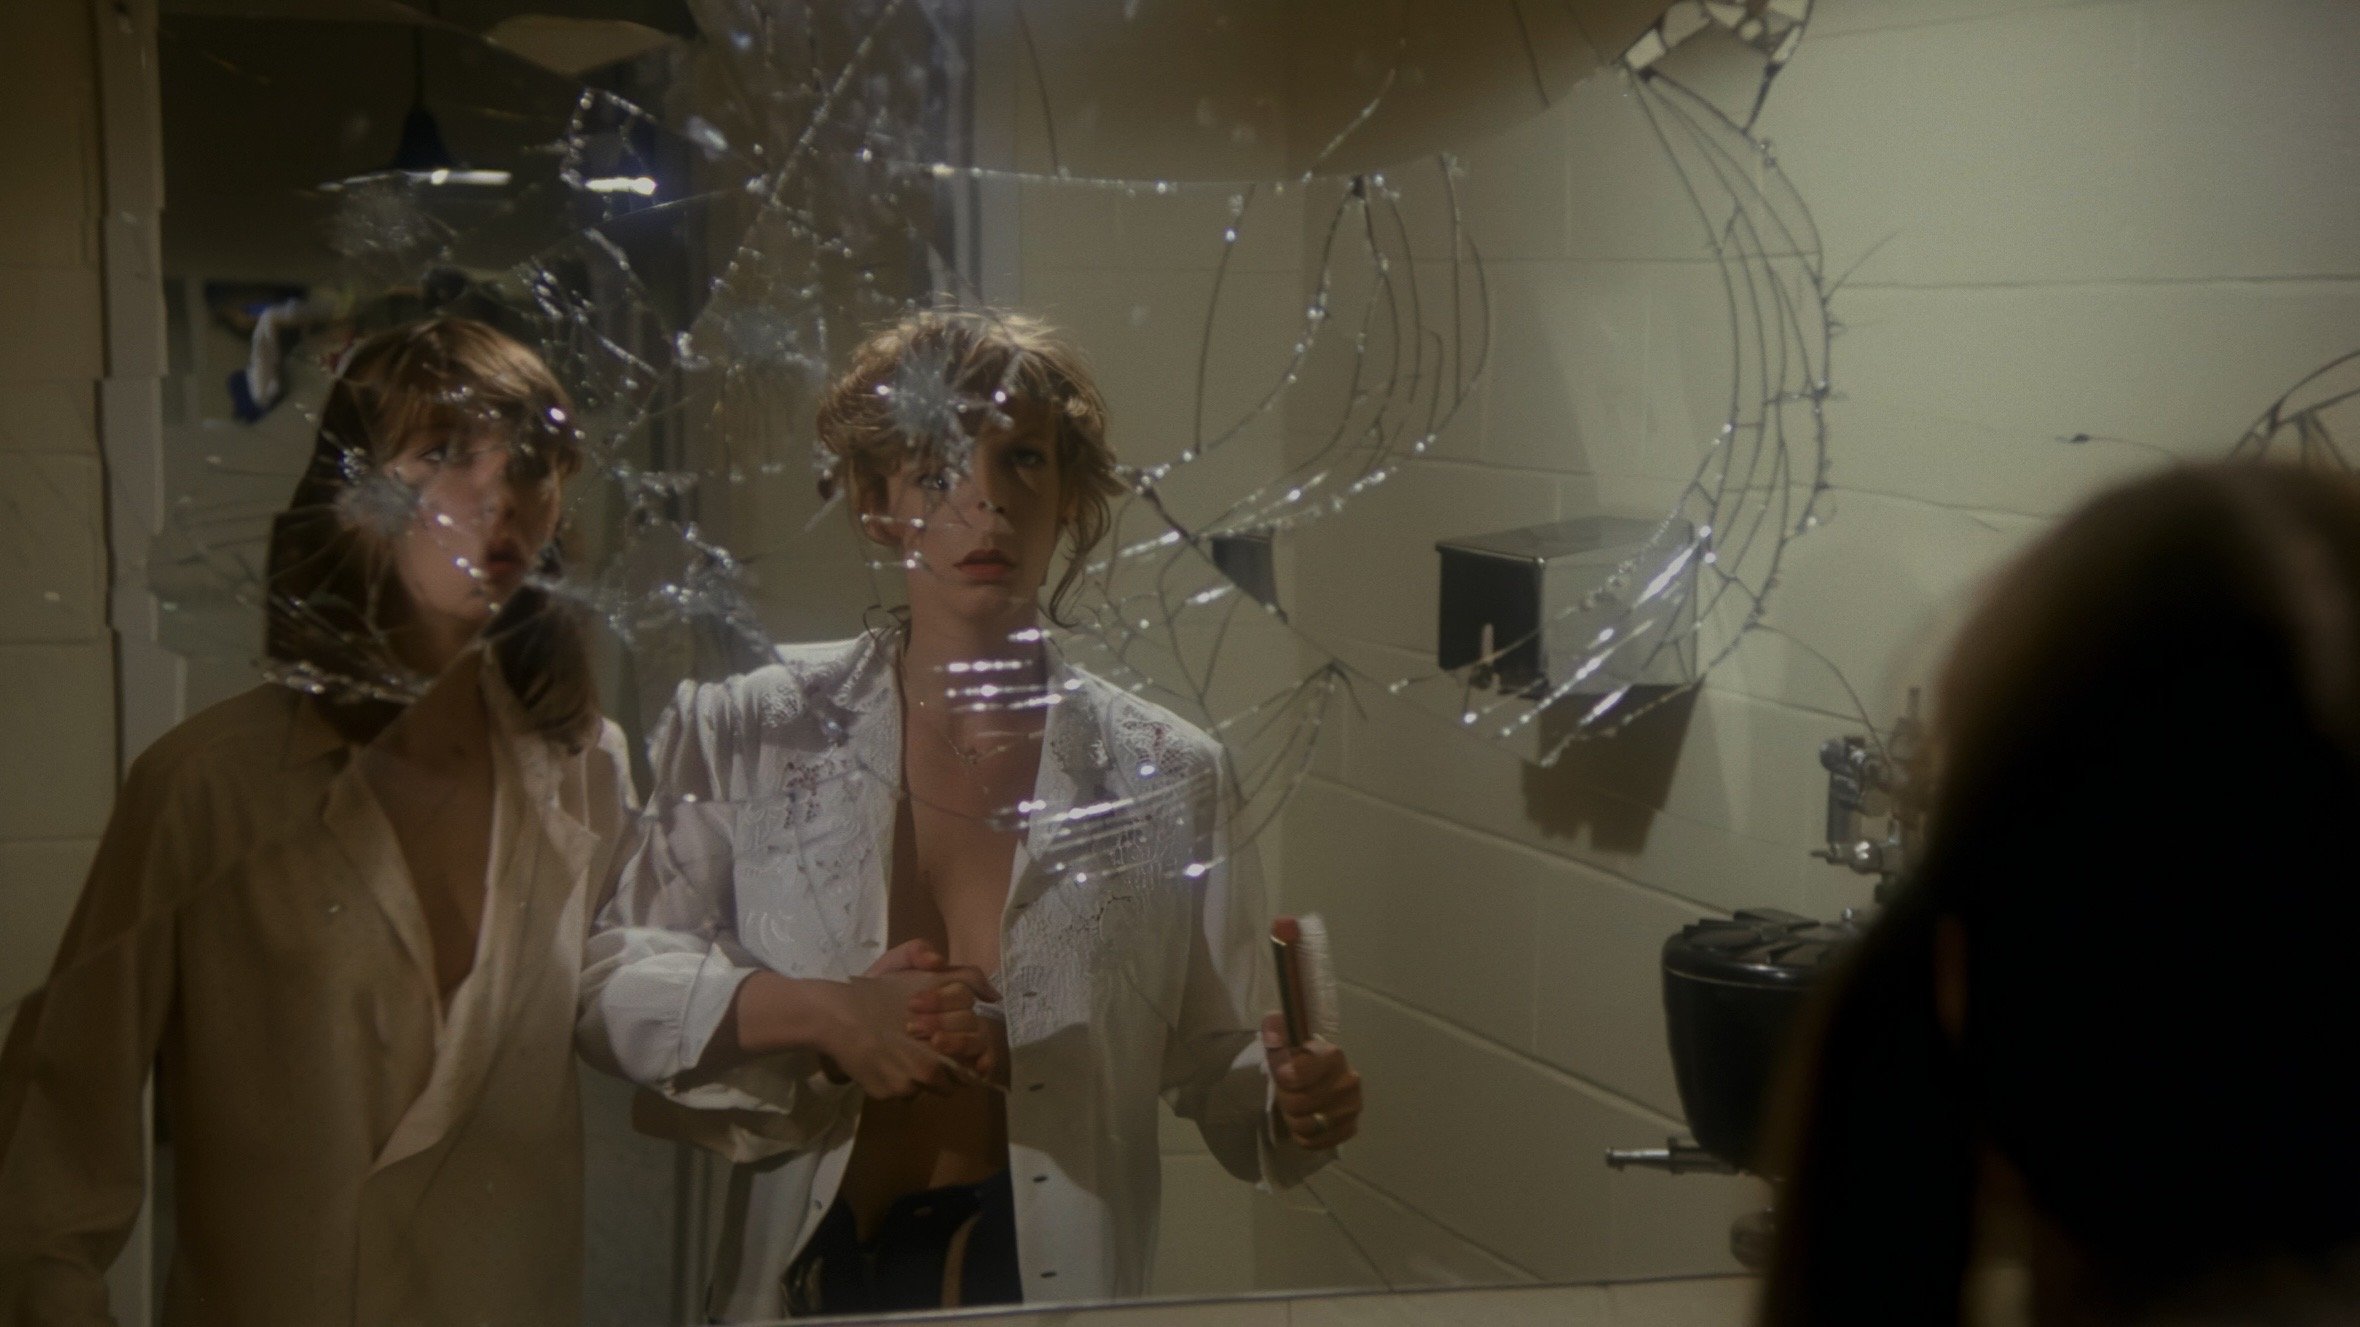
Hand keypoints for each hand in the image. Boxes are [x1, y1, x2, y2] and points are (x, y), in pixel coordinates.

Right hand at [812, 941, 999, 1099]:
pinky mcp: (887, 1095)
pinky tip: (885, 1062)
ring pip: (930, 1089)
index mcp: (943, 1040)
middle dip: (946, 1066)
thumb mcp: (924, 975)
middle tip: (928, 1050)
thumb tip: (993, 995)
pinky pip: (905, 1095)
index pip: (973, 1059)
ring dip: (924, 1077)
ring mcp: (907, 1086)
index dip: (966, 1051)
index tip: (951, 1044)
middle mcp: (929, 1069)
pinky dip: (899, 1082)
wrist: (834, 1017)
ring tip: (905, 1055)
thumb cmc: (879, 992)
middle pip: (955, 1080)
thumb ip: (963, 977)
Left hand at [1262, 1012, 1361, 1149]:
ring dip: (1294, 1120)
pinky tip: (1306, 1121)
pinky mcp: (1351, 1127)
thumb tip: (1272, 1038)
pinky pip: (1317, 1142)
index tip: (1280, 1075)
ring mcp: (1352, 1106)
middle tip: (1286, 1093)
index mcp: (1332, 1055)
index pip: (1295, 1076)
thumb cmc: (1300, 1059)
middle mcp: (1348, 1081)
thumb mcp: (1285, 1040)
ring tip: (1296, 1108)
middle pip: (1299, 1104)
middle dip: (1286, 1100)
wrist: (1320, 1076)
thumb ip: (1275, 1032)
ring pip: (1307, 1126)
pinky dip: (1305, 1136)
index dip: (1281, 1078)